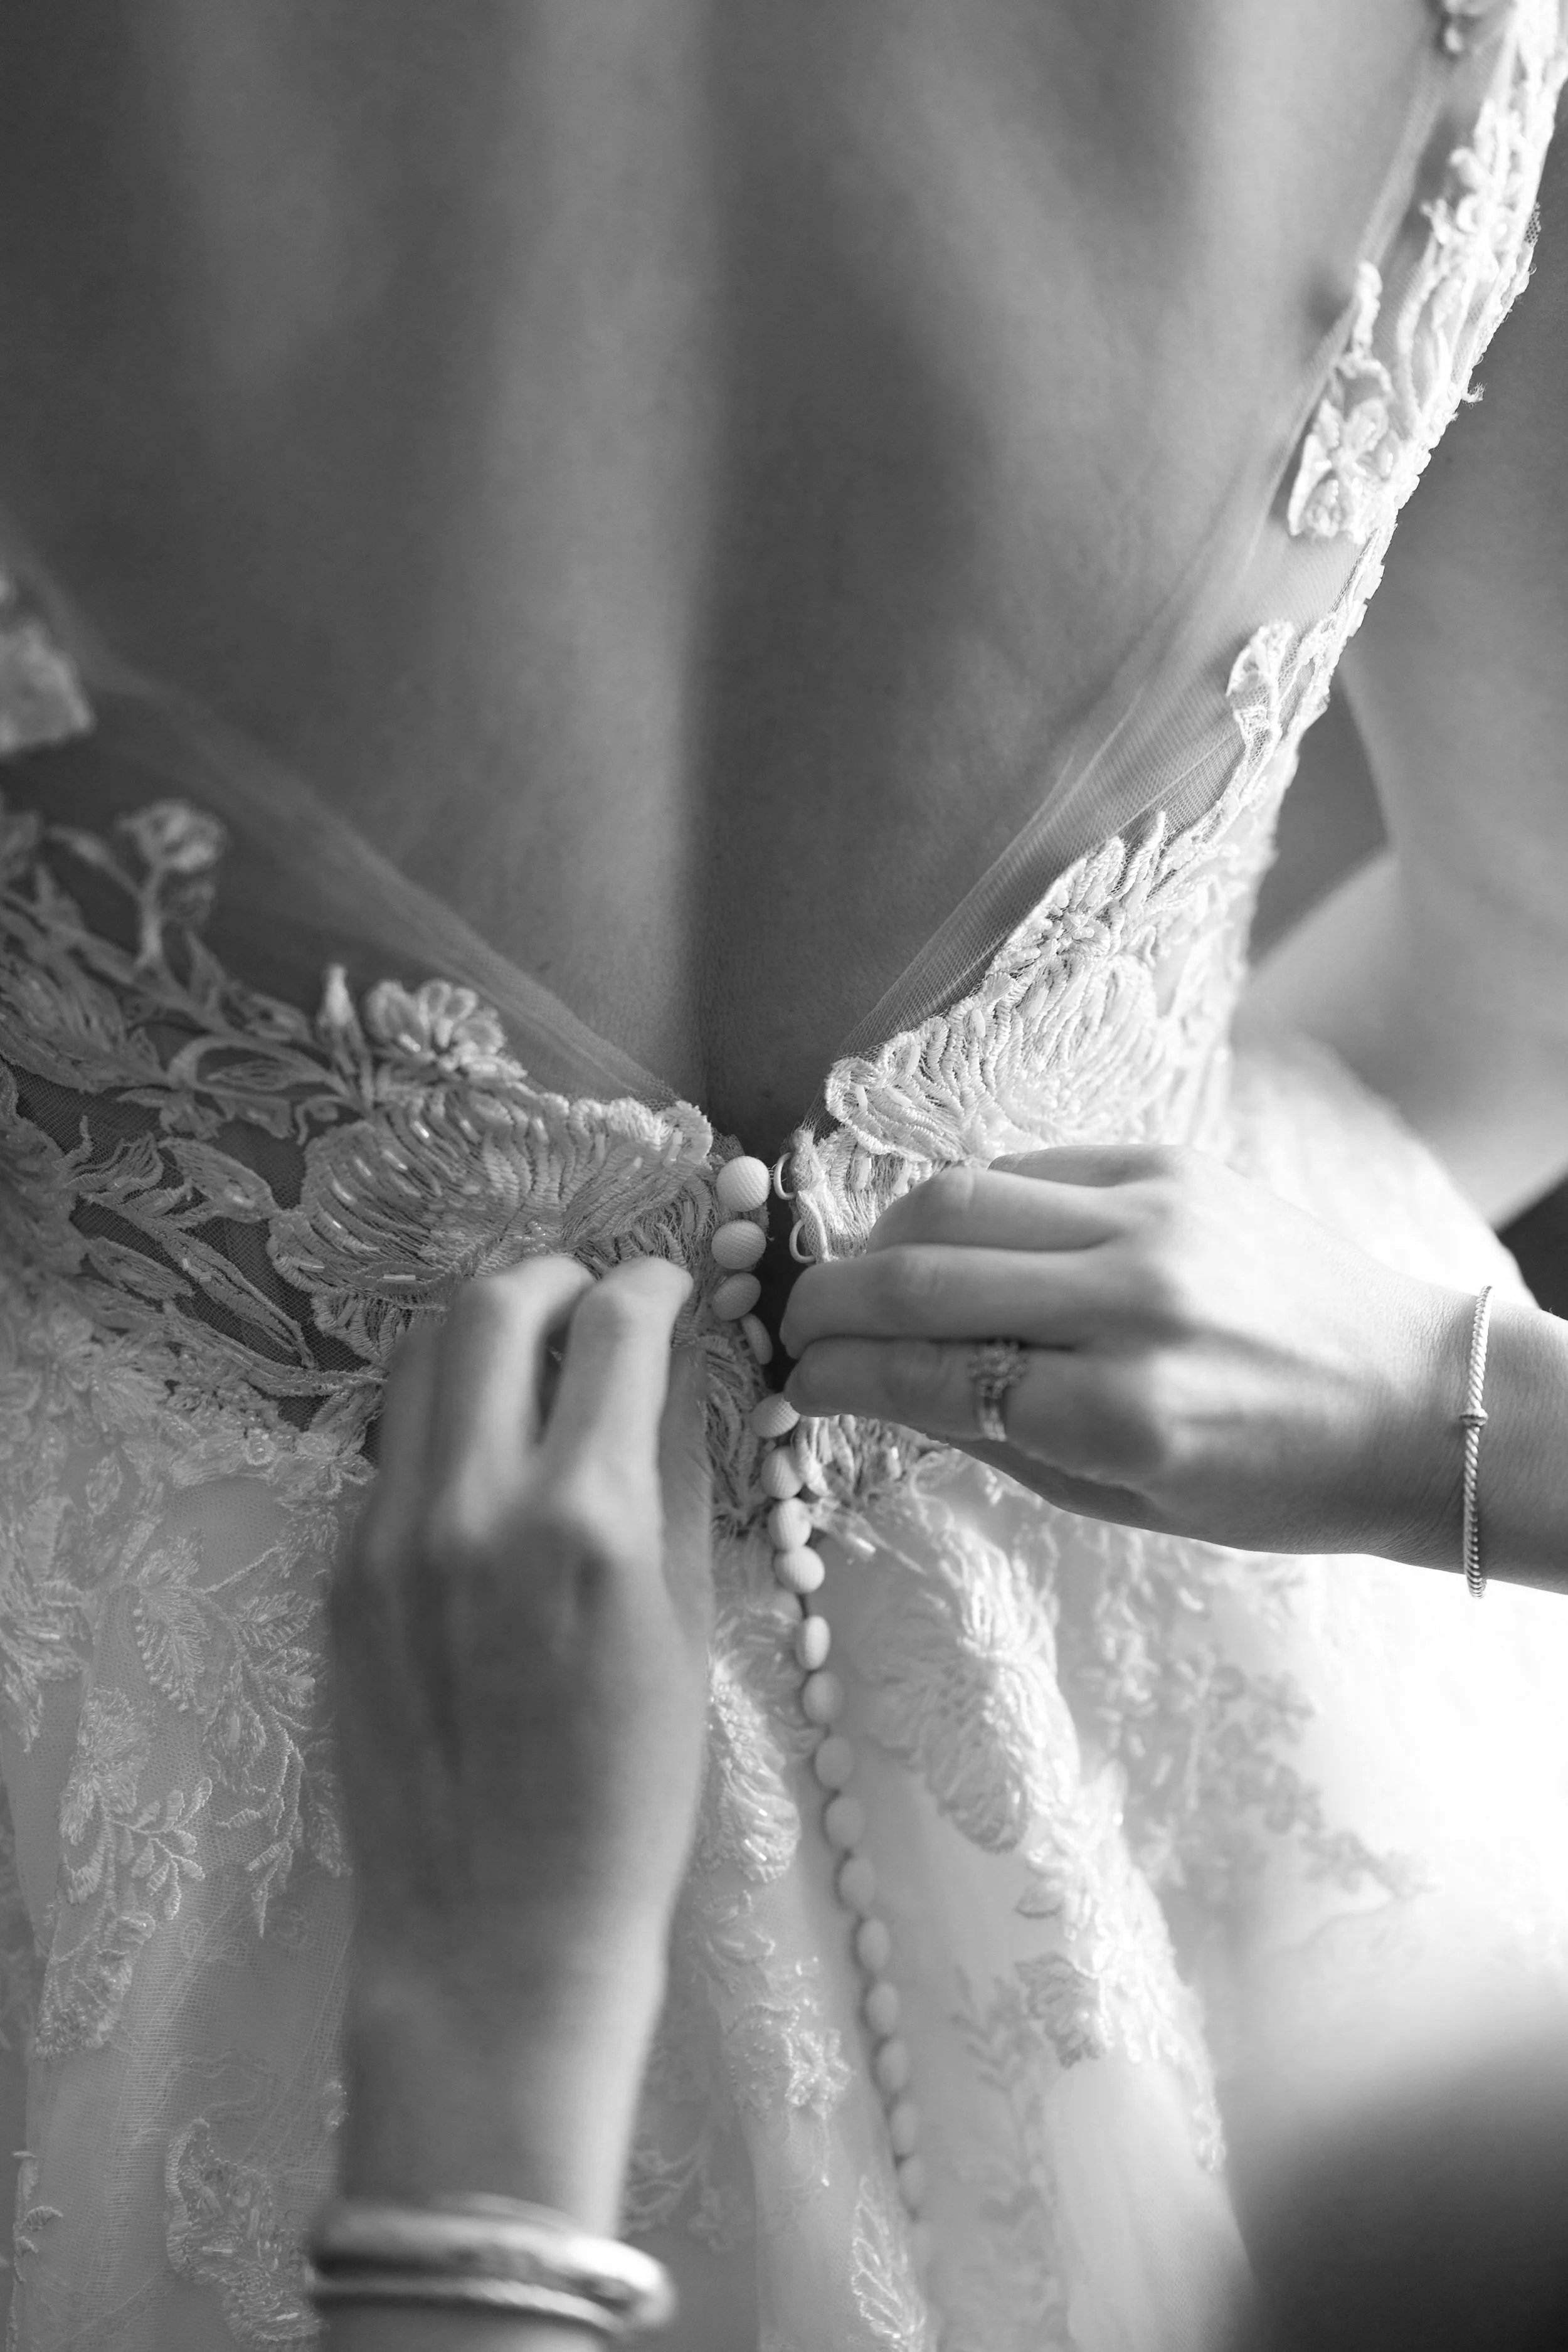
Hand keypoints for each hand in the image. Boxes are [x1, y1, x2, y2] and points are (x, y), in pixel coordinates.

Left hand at [329, 1253, 710, 2221]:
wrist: (495, 1932)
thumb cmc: (631, 1800)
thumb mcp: (685, 1630)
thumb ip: (675, 1480)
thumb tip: (680, 1371)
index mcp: (591, 1524)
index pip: (619, 1329)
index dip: (656, 1285)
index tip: (673, 1289)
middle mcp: (478, 1506)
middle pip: (493, 1306)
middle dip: (554, 1276)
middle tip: (591, 1299)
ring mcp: (390, 1537)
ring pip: (420, 1361)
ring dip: (484, 1329)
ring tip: (530, 1353)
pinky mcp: (340, 1574)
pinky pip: (392, 1450)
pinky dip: (444, 1420)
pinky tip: (484, 1461)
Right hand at [781, 1146, 1467, 1562]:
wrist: (1416, 1399)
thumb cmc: (1275, 1480)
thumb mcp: (1128, 1504)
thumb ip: (999, 1439)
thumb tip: (882, 1386)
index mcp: (1126, 1412)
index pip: (929, 1376)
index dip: (839, 1380)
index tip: (798, 1386)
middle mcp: (1134, 1300)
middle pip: (920, 1273)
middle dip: (828, 1302)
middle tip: (794, 1327)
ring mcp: (1154, 1217)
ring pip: (959, 1196)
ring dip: (880, 1237)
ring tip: (860, 1278)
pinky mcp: (1171, 1165)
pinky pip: (1028, 1168)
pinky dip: (967, 1205)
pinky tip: (950, 1241)